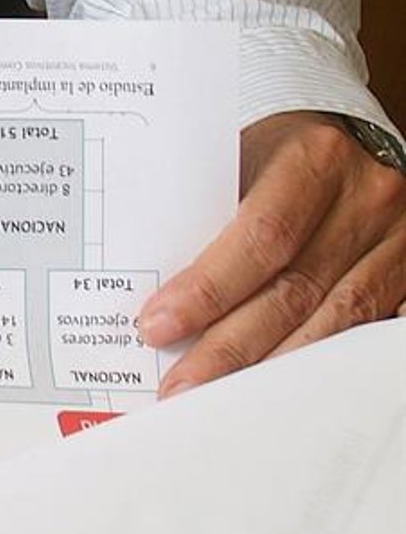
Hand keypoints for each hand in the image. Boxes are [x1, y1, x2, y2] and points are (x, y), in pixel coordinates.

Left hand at [137, 111, 405, 394]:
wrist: (347, 136)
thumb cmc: (280, 144)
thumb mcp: (245, 150)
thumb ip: (210, 206)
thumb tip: (152, 286)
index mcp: (316, 158)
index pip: (261, 236)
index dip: (210, 288)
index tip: (159, 325)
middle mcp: (366, 198)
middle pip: (295, 291)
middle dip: (231, 347)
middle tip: (180, 386)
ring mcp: (397, 241)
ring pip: (335, 322)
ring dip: (272, 367)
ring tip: (222, 397)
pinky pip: (367, 329)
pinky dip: (322, 361)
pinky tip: (284, 387)